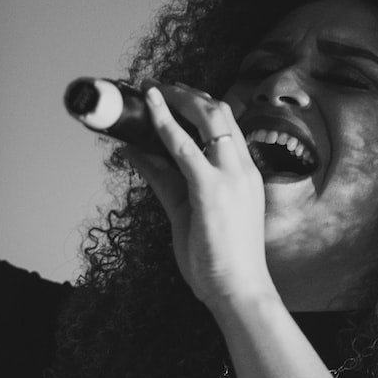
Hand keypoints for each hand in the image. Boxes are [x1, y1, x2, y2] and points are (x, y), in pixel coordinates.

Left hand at [120, 82, 276, 306]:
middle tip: (157, 86)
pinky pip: (183, 147)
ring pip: (207, 118)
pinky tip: (149, 108)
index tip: (176, 95)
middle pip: (220, 112)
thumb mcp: (186, 212)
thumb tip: (133, 152)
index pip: (227, 126)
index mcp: (244, 174)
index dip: (201, 104)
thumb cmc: (220, 260)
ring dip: (176, 98)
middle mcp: (242, 168)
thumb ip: (162, 180)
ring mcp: (230, 176)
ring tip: (150, 90)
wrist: (240, 291)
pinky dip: (163, 123)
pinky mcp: (211, 189)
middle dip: (187, 93)